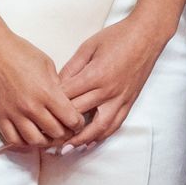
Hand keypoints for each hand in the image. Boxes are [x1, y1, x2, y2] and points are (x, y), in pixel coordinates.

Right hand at [0, 28, 85, 151]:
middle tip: (66, 130)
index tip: (77, 121)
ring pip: (35, 141)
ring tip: (48, 136)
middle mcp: (31, 106)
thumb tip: (64, 103)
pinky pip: (13, 139)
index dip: (78, 123)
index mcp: (47, 92)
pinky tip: (29, 136)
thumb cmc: (20, 52)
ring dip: (45, 142)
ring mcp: (14, 113)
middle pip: (56, 133)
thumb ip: (58, 86)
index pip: (71, 119)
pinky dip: (24, 142)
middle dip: (65, 133)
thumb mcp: (47, 65)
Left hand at [56, 14, 172, 149]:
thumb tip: (56, 85)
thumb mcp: (88, 47)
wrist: (146, 35)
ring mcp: (120, 99)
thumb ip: (71, 68)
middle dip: (60, 127)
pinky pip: (114, 125)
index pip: (67, 97)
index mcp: (96, 75)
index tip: (39, 112)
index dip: (51, 105)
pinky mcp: (128, 103)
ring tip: (64, 149)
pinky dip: (100, 137)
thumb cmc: (116, 37)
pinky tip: (89, 143)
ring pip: (98, 128)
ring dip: (81, 140)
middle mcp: (108, 91)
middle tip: (43, 135)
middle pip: (79, 115)